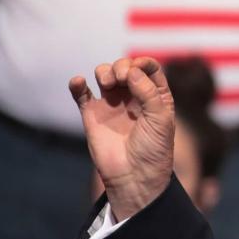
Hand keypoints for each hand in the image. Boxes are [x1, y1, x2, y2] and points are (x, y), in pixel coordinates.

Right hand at [69, 57, 174, 220]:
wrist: (134, 176)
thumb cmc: (154, 149)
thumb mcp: (160, 118)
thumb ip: (148, 91)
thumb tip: (131, 70)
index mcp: (156, 96)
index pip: (148, 68)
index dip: (142, 62)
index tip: (136, 68)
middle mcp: (134, 97)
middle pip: (125, 67)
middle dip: (122, 65)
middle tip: (122, 79)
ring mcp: (112, 105)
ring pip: (104, 74)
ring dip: (105, 71)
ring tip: (108, 84)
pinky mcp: (92, 115)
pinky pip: (81, 93)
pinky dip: (77, 84)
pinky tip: (78, 82)